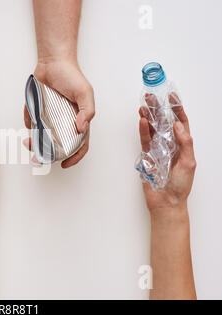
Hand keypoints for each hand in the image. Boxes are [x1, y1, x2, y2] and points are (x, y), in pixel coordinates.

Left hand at [24, 59, 94, 167]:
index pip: (79, 144)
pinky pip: (31, 122)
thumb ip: (87, 111)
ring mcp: (50, 118)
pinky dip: (28, 123)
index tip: (65, 164)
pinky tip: (30, 115)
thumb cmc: (71, 76)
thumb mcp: (85, 92)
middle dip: (48, 154)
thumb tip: (81, 128)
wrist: (53, 62)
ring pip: (42, 137)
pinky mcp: (37, 112)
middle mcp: (64, 122)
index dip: (74, 156)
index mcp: (78, 121)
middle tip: (39, 156)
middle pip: (58, 145)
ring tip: (28, 142)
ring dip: (35, 143)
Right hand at [139, 93, 195, 214]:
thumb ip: (185, 143)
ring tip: (144, 106)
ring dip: (148, 117)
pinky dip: (143, 130)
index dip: (176, 109)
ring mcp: (157, 149)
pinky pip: (144, 139)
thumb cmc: (181, 185)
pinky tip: (142, 121)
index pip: (180, 122)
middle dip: (158, 109)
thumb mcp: (189, 162)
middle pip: (163, 122)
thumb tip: (178, 125)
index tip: (172, 97)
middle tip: (152, 97)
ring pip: (152, 128)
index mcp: (183, 144)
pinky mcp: (147, 155)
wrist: (167, 201)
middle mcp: (170, 144)